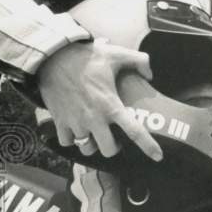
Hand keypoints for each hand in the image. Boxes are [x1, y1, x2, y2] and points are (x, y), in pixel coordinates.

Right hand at [36, 40, 162, 160]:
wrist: (53, 57)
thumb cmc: (87, 57)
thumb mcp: (117, 54)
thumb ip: (140, 61)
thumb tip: (150, 74)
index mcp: (111, 105)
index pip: (135, 131)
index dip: (148, 146)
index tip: (158, 157)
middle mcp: (95, 119)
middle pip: (109, 150)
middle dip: (113, 147)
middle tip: (113, 138)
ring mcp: (76, 122)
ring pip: (87, 148)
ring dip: (93, 144)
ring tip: (94, 134)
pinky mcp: (59, 121)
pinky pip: (67, 142)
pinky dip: (72, 140)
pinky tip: (76, 130)